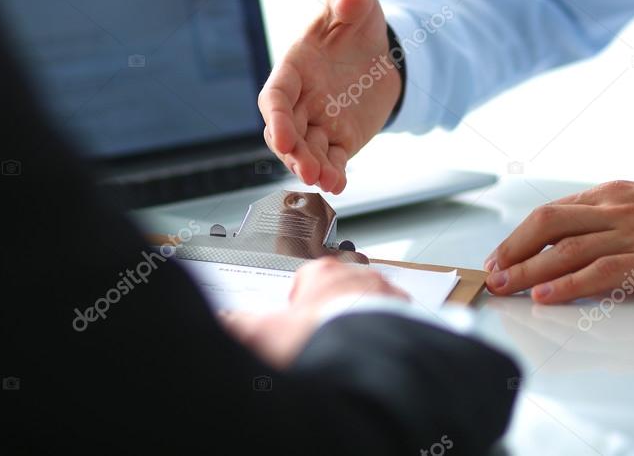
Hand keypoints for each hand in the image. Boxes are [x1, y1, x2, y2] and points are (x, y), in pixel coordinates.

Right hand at [220, 257, 406, 367]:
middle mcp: (359, 276)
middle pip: (340, 289)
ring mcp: (387, 294)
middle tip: (322, 338)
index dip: (297, 303)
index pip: (305, 277)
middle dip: (331, 311)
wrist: (371, 362)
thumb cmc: (323, 341)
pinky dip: (384, 334)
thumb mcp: (266, 334)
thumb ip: (241, 325)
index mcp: (322, 272)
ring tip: (348, 349)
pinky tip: (372, 354)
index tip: (296, 320)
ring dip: (361, 321)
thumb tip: (225, 322)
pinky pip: (394, 321)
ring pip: (370, 303)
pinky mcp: (409, 316)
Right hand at [258, 0, 401, 192]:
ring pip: (307, 150)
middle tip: (305, 168)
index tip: (282, 136)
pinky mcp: (341, 138)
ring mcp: (320, 121)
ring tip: (324, 180)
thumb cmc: (356, 19)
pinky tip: (338, 184)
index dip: (275, 117)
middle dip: (292, 152)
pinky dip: (334, 173)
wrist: (382, 47)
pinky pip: (334, 159)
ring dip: (311, 167)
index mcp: (295, 67)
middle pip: (286, 131)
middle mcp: (302, 98)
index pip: (276, 96)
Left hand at [484, 181, 633, 302]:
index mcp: (611, 194)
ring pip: (567, 248)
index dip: (519, 235)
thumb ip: (606, 217)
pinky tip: (546, 297)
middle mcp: (615, 208)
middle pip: (548, 223)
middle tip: (492, 273)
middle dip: (514, 249)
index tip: (499, 256)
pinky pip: (601, 271)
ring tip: (506, 287)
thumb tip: (567, 240)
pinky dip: (569, 284)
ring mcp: (632, 233)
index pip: (552, 212)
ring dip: (530, 269)